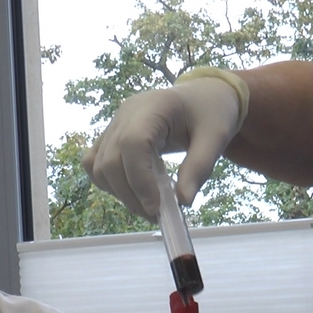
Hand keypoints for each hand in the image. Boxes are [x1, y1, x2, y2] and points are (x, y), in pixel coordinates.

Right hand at [81, 74, 244, 219]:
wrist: (201, 97)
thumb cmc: (211, 112)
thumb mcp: (216, 137)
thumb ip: (200, 167)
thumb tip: (183, 201)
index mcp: (152, 107)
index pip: (132, 144)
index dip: (140, 180)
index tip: (157, 207)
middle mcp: (125, 114)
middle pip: (110, 160)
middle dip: (130, 194)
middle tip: (157, 214)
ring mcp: (115, 125)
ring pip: (98, 166)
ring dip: (120, 193)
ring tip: (149, 205)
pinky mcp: (112, 136)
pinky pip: (96, 163)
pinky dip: (110, 183)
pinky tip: (134, 192)